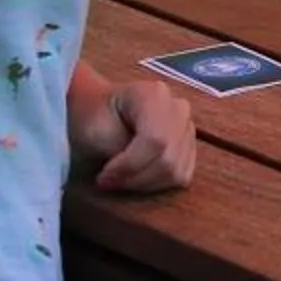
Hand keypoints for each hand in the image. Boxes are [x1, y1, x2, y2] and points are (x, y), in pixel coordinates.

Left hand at [68, 74, 197, 193]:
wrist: (98, 110)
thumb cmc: (91, 117)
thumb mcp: (95, 131)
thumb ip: (118, 151)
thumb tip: (133, 173)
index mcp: (154, 95)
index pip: (155, 139)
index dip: (130, 166)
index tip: (103, 177)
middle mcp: (178, 108)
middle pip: (168, 158)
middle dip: (135, 178)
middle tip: (108, 181)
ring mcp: (187, 126)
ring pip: (176, 171)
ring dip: (144, 184)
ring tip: (121, 179)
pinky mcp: (189, 146)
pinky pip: (181, 177)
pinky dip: (155, 184)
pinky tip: (136, 176)